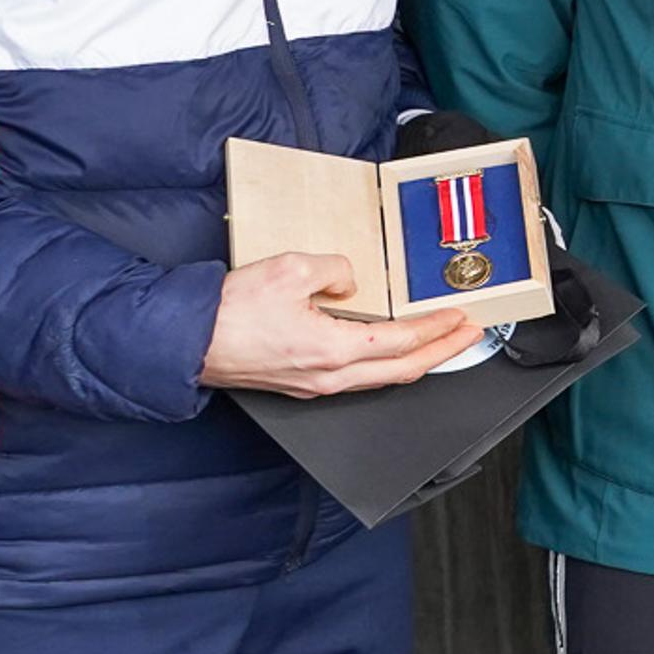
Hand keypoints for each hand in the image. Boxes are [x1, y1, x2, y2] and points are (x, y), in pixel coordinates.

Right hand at [199, 253, 484, 396]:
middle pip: (404, 370)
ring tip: (440, 343)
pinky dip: (386, 365)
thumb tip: (352, 280)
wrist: (183, 340)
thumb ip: (334, 268)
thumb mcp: (289, 269)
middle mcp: (329, 376)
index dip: (438, 329)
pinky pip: (359, 378)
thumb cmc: (226, 312)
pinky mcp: (301, 383)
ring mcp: (315, 385)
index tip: (461, 318)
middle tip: (469, 336)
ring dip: (418, 360)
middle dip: (444, 352)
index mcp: (333, 350)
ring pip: (382, 378)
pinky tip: (391, 352)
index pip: (403, 341)